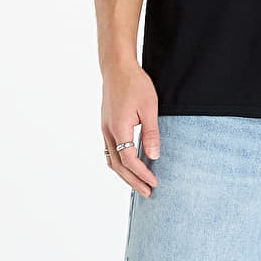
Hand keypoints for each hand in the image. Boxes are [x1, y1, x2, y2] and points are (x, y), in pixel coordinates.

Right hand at [101, 64, 160, 196]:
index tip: (154, 182)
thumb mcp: (149, 108)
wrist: (117, 68)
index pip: (129, 160)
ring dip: (125, 175)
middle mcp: (108, 131)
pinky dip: (119, 164)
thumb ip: (151, 133)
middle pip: (118, 166)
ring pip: (111, 160)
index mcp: (118, 128)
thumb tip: (154, 156)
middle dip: (133, 181)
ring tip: (138, 184)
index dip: (142, 173)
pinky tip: (129, 167)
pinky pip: (110, 151)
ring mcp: (105, 129)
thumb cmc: (135, 84)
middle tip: (148, 192)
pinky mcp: (106, 125)